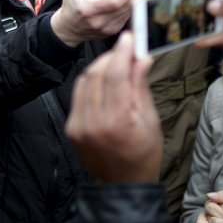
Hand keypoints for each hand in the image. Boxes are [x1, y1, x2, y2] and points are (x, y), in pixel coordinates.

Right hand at [51, 0, 147, 44]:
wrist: (69, 29)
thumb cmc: (71, 4)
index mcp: (87, 9)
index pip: (113, 2)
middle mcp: (98, 21)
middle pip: (125, 6)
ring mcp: (107, 28)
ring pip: (128, 11)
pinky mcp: (113, 30)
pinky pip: (126, 16)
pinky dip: (130, 4)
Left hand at [66, 32, 161, 182]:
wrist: (123, 184)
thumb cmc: (144, 154)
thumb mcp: (150, 121)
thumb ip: (140, 87)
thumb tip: (141, 58)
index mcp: (117, 122)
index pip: (115, 75)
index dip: (122, 52)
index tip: (129, 38)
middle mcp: (93, 122)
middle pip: (97, 74)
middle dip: (111, 57)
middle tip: (126, 48)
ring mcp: (78, 126)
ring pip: (84, 81)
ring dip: (100, 67)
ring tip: (117, 63)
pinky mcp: (71, 127)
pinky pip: (78, 94)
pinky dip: (91, 82)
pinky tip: (104, 80)